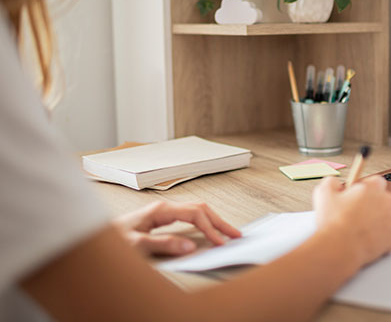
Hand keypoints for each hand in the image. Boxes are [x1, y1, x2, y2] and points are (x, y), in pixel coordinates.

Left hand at [113, 201, 240, 255]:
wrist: (94, 236)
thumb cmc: (113, 240)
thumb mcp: (137, 245)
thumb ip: (164, 244)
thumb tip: (190, 245)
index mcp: (161, 210)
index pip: (195, 215)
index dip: (210, 229)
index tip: (220, 242)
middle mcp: (164, 207)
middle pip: (200, 209)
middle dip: (219, 222)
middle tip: (236, 234)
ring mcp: (164, 211)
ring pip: (197, 210)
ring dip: (213, 220)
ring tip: (227, 232)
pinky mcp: (163, 217)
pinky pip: (190, 216)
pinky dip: (204, 222)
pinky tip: (209, 229)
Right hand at [312, 176, 390, 267]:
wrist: (340, 247)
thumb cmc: (334, 222)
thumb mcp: (324, 192)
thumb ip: (332, 182)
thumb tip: (336, 183)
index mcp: (373, 188)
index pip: (376, 181)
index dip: (365, 187)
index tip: (355, 194)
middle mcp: (386, 203)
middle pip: (383, 199)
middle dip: (371, 204)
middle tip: (354, 212)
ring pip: (385, 218)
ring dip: (375, 221)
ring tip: (356, 228)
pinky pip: (386, 236)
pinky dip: (377, 238)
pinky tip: (363, 239)